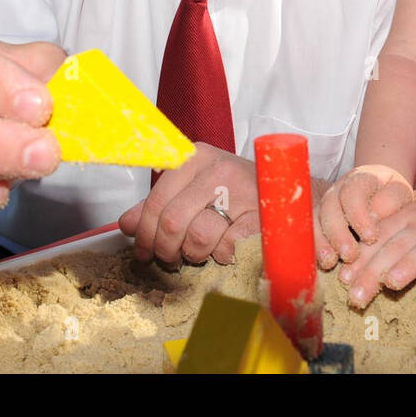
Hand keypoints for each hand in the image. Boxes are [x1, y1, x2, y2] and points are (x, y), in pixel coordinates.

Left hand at [118, 143, 262, 265]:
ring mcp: (242, 191)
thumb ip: (159, 205)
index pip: (157, 199)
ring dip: (194, 254)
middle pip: (172, 221)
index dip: (145, 232)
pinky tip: (225, 249)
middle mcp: (218, 168)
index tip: (143, 252)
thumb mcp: (194, 191)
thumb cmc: (237, 194)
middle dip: (165, 249)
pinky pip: (226, 248)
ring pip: (197, 237)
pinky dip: (222, 256)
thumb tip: (126, 223)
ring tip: (199, 252)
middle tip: (169, 259)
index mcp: (196, 158)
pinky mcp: (261, 216)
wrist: (288, 195)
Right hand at [314, 164, 413, 268]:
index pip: (352, 194)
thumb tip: (374, 217)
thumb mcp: (398, 194)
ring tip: (330, 261)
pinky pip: (311, 233)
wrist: (381, 193)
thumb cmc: (391, 197)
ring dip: (322, 242)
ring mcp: (325, 205)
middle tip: (350, 255)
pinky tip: (324, 263)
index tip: (371, 238)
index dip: (359, 216)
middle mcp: (337, 190)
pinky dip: (315, 248)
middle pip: (330, 208)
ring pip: (315, 220)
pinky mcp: (318, 221)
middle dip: (338, 233)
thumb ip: (389, 202)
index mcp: (359, 179)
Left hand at [337, 196, 415, 307]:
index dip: (361, 257)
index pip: (379, 236)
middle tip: (357, 296)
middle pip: (396, 245)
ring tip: (389, 285)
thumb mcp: (412, 224)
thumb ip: (386, 240)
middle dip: (374, 270)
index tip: (344, 279)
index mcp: (406, 216)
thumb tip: (351, 269)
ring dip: (406, 267)